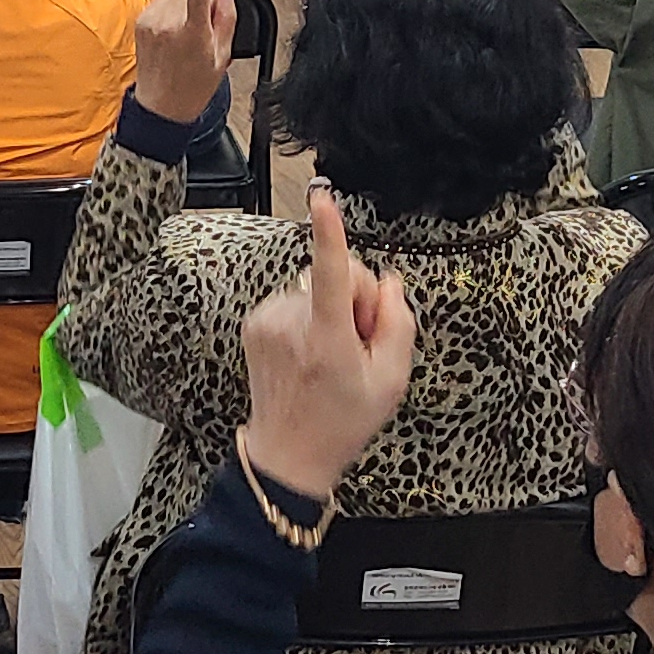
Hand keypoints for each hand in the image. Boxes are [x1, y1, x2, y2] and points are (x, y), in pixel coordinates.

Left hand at [130, 0, 233, 126]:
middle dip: (201, 0)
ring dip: (184, 4)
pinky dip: (169, 9)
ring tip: (185, 32)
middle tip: (203, 28)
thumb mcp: (221, 56)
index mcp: (193, 34)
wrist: (162, 106)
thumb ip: (226, 18)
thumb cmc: (194, 85)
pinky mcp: (141, 21)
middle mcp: (168, 24)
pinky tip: (172, 32)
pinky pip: (161, 0)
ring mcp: (151, 22)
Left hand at [237, 189, 416, 501]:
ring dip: (331, 313)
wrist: (288, 453)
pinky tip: (309, 354)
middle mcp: (292, 324)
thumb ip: (398, 324)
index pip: (330, 274)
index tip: (322, 200)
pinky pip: (295, 301)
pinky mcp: (255, 322)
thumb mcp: (391, 381)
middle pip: (340, 278)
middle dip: (358, 301)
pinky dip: (307, 320)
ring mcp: (268, 322)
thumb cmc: (342, 421)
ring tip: (331, 357)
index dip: (329, 233)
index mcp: (327, 338)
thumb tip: (389, 283)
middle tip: (360, 344)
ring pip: (316, 289)